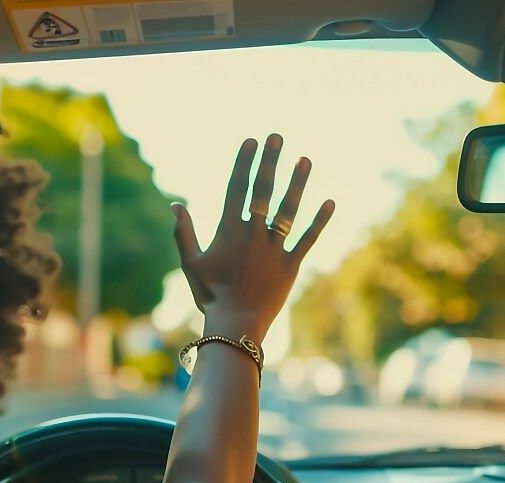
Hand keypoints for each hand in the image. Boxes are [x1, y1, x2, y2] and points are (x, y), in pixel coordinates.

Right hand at [172, 134, 334, 342]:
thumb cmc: (209, 295)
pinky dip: (320, 221)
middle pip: (263, 190)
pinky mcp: (291, 265)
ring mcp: (274, 248)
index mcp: (229, 230)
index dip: (244, 163)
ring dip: (297, 183)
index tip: (251, 141)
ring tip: (305, 160)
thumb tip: (175, 205)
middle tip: (276, 136)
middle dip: (269, 162)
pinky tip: (330, 201)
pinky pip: (308, 239)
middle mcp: (253, 234)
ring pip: (288, 210)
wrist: (236, 324)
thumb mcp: (190, 263)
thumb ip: (184, 233)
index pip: (237, 188)